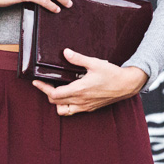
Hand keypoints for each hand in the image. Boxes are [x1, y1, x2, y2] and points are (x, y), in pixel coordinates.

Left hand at [31, 48, 148, 115]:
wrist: (127, 85)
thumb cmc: (112, 74)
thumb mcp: (94, 63)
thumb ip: (78, 59)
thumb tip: (65, 52)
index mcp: (79, 90)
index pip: (54, 94)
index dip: (43, 88)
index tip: (36, 82)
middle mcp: (80, 101)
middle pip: (55, 103)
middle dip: (47, 94)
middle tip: (44, 83)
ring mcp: (85, 106)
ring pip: (63, 111)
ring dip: (57, 103)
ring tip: (56, 92)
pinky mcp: (90, 108)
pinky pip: (73, 111)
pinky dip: (66, 106)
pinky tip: (68, 95)